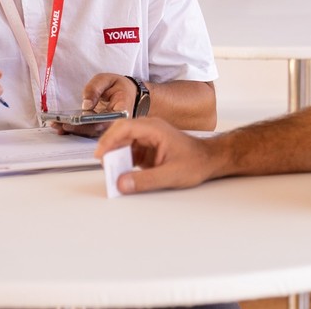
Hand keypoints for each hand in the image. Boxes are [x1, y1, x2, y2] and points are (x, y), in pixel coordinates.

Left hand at [52, 73, 136, 136]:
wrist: (127, 91)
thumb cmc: (118, 85)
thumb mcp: (106, 79)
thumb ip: (95, 88)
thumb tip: (85, 105)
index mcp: (122, 110)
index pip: (108, 121)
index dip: (92, 123)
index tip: (78, 120)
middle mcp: (115, 122)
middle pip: (96, 129)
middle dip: (78, 128)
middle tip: (61, 124)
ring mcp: (107, 126)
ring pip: (90, 132)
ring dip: (73, 130)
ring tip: (56, 125)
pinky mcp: (99, 127)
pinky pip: (87, 130)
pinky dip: (74, 129)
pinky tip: (60, 127)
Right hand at [95, 118, 221, 193]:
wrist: (210, 160)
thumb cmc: (196, 162)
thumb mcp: (170, 175)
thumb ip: (145, 180)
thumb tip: (122, 183)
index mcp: (154, 129)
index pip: (125, 128)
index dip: (110, 139)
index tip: (101, 154)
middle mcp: (149, 130)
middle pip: (121, 133)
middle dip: (109, 148)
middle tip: (103, 164)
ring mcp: (147, 138)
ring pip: (123, 143)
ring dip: (115, 156)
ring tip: (111, 171)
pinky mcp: (147, 149)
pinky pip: (129, 152)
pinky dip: (123, 161)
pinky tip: (122, 172)